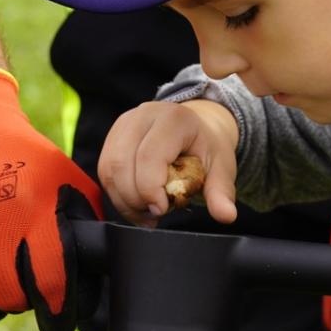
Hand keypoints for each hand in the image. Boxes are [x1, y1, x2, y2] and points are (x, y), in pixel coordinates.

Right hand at [98, 100, 238, 226]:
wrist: (195, 128)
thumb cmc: (206, 148)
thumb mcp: (221, 168)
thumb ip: (221, 192)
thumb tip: (226, 215)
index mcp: (174, 119)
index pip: (149, 156)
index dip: (151, 189)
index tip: (162, 208)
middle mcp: (143, 115)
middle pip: (121, 163)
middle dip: (134, 198)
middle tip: (154, 214)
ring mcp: (124, 124)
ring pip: (108, 169)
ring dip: (124, 199)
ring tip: (146, 211)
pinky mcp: (112, 136)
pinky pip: (104, 171)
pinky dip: (117, 194)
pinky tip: (136, 203)